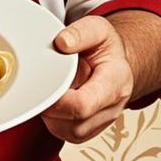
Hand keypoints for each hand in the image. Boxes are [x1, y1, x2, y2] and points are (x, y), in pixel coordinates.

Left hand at [41, 15, 133, 143]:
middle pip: (73, 122)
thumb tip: (62, 43)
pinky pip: (62, 132)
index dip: (59, 100)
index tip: (45, 84)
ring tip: (53, 87)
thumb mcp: (98, 28)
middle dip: (52, 104)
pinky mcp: (86, 130)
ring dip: (50, 111)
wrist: (115, 63)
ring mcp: (99, 122)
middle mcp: (111, 108)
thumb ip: (80, 33)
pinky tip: (54, 97)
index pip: (84, 105)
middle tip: (46, 80)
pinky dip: (51, 117)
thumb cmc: (106, 47)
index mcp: (116, 82)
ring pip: (65, 131)